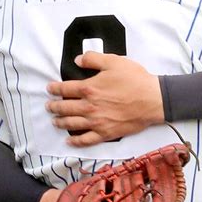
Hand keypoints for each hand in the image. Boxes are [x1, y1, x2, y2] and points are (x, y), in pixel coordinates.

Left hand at [46, 52, 163, 145]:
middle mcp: (89, 106)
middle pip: (65, 107)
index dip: (55, 89)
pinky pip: (86, 140)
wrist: (152, 100)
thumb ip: (93, 59)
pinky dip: (75, 142)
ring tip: (55, 121)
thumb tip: (77, 60)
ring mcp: (96, 122)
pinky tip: (69, 141)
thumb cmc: (134, 79)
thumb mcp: (113, 61)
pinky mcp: (106, 133)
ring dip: (60, 122)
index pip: (65, 89)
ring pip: (72, 124)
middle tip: (49, 106)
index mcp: (89, 88)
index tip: (50, 89)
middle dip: (54, 106)